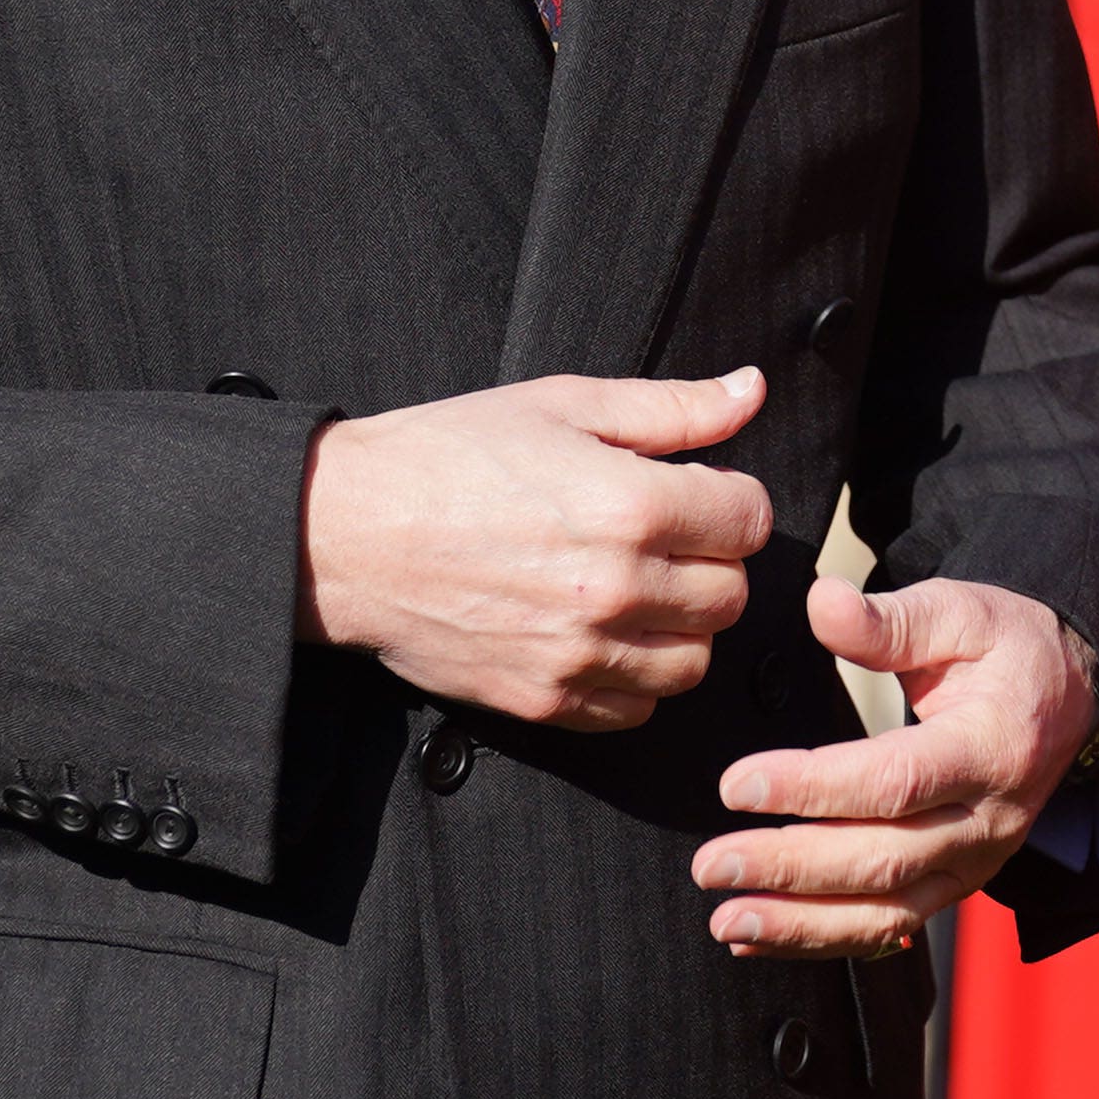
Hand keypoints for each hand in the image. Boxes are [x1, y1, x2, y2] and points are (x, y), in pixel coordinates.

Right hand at [301, 370, 778, 731]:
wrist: (346, 533)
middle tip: (661, 538)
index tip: (695, 495)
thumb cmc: (448, 456)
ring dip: (680, 625)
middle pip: (732, 594)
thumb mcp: (562, 404)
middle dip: (710, 561)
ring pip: (694, 660)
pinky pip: (636, 707)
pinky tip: (600, 634)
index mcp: (632, 505)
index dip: (729, 500)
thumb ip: (672, 408)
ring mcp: (580, 652)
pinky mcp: (545, 699)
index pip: (750, 520)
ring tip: (635, 588)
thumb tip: (751, 391)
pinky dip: (634, 677)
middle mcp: (617, 587)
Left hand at [693, 576, 1098, 958]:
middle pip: (883, 857)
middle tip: (711, 864)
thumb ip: (890, 619)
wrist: (1069, 701)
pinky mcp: (955, 884)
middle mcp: (988, 819)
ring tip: (726, 919)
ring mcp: (974, 862)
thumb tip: (822, 604)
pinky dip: (822, 938)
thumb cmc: (1007, 651)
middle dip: (790, 867)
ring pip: (885, 911)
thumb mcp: (961, 612)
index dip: (813, 789)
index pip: (896, 779)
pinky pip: (890, 928)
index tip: (737, 785)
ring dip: (800, 924)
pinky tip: (758, 937)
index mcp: (990, 746)